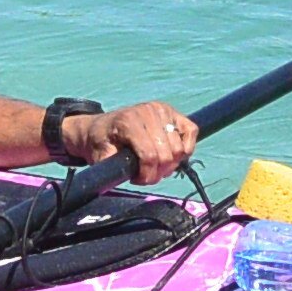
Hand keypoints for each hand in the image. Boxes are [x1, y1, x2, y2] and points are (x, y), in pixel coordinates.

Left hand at [82, 100, 198, 177]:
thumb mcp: (100, 156)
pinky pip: (191, 132)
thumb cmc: (102, 142)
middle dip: (158, 173)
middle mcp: (148, 112)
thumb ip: (111, 167)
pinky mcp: (174, 111)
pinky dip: (186, 148)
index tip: (138, 180)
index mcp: (128, 121)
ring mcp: (163, 110)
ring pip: (179, 148)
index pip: (149, 155)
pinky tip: (171, 155)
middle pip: (166, 155)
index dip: (147, 175)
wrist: (102, 126)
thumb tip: (124, 176)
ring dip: (170, 165)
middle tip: (147, 176)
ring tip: (156, 166)